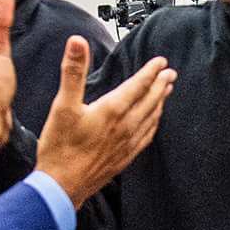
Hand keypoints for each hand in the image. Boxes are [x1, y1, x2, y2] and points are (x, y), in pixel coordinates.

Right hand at [33, 39, 174, 207]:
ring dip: (160, 102)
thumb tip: (77, 42)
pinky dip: (153, 124)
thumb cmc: (60, 148)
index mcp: (113, 110)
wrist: (61, 187)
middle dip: (161, 84)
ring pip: (151, 118)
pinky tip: (152, 123)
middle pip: (150, 100)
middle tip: (170, 73)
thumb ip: (73, 71)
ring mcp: (127, 144)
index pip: (139, 84)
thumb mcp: (62, 105)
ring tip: (166, 92)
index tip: (160, 61)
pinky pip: (146, 136)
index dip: (151, 71)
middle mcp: (125, 127)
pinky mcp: (124, 157)